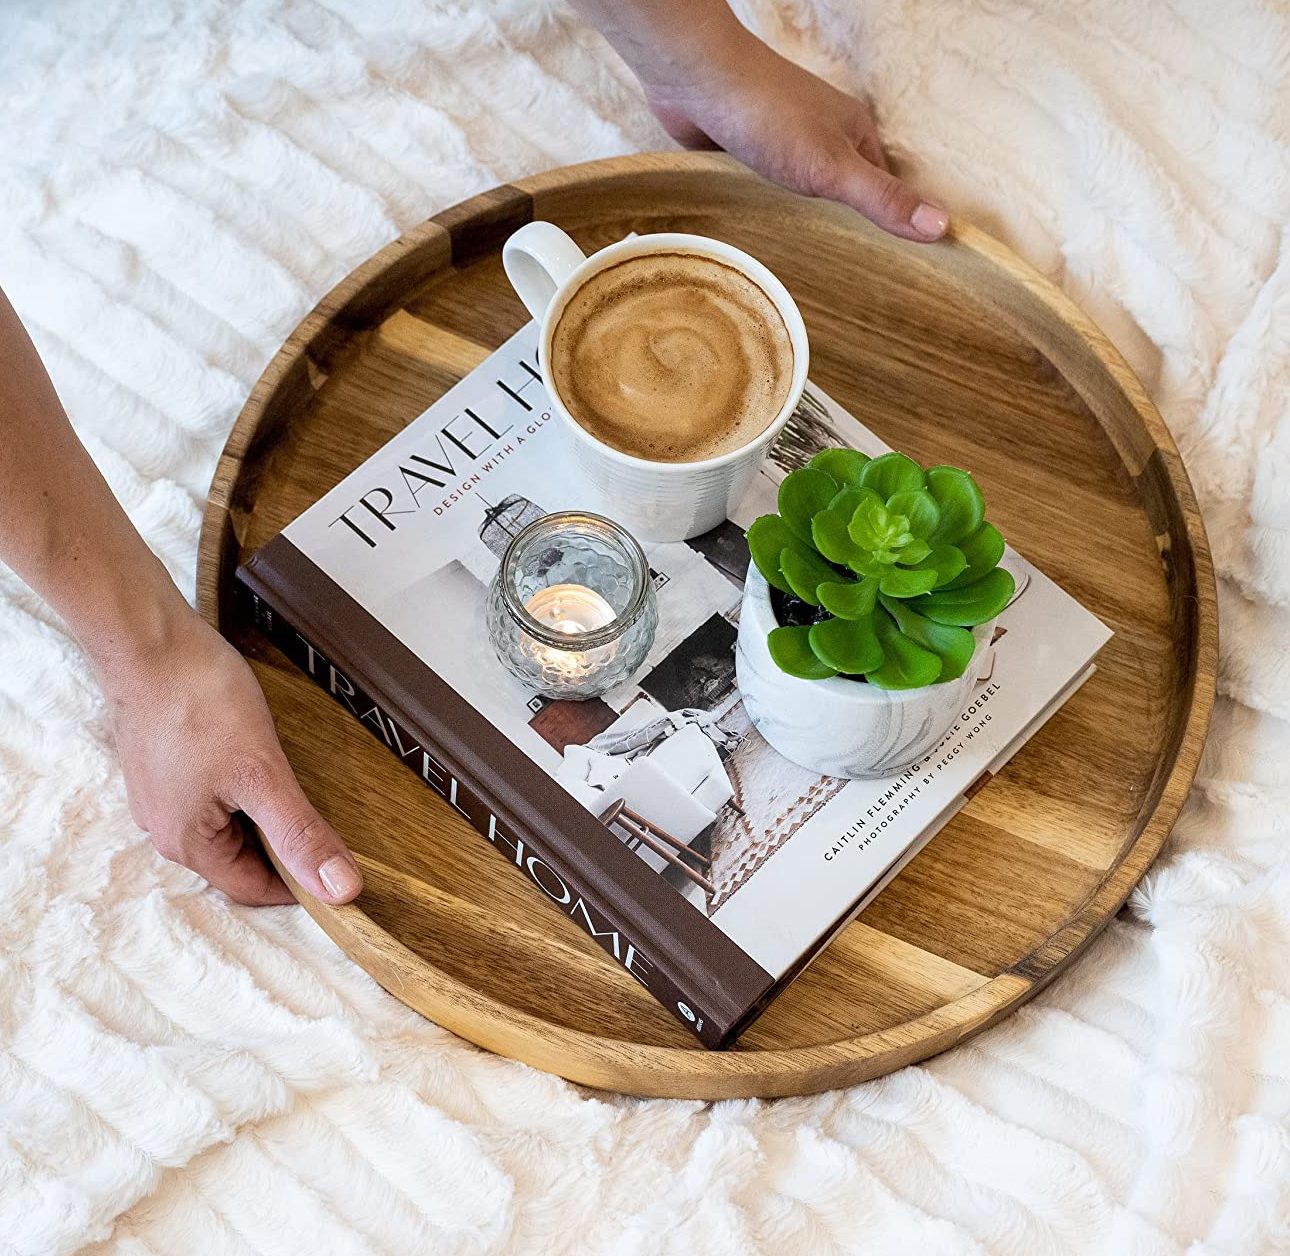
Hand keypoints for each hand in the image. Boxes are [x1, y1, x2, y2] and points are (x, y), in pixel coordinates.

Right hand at [102, 609, 363, 906]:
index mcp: (188, 845)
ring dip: (265, 816)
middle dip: (285, 847)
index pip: (254, 887)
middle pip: (240, 857)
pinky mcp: (165, 765)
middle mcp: (167, 828)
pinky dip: (244, 791)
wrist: (150, 643)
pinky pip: (212, 795)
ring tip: (300, 789)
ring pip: (227, 824)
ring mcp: (162, 795)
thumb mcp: (262, 774)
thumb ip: (300, 835)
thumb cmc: (198, 703)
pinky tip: (263, 764)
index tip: (341, 870)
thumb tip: (338, 892)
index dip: (300, 884)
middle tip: (330, 824)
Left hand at [588, 3, 947, 241]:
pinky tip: (767, 243)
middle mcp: (823, 137)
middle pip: (845, 193)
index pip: (885, 189)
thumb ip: (881, 199)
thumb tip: (941, 226)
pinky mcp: (746, 155)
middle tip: (850, 283)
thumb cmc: (770, 116)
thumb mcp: (834, 167)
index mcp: (854, 134)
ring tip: (810, 274)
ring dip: (804, 224)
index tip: (895, 272)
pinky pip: (767, 193)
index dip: (890, 226)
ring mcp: (783, 145)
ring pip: (804, 196)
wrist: (697, 81)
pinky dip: (770, 214)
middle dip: (846, 230)